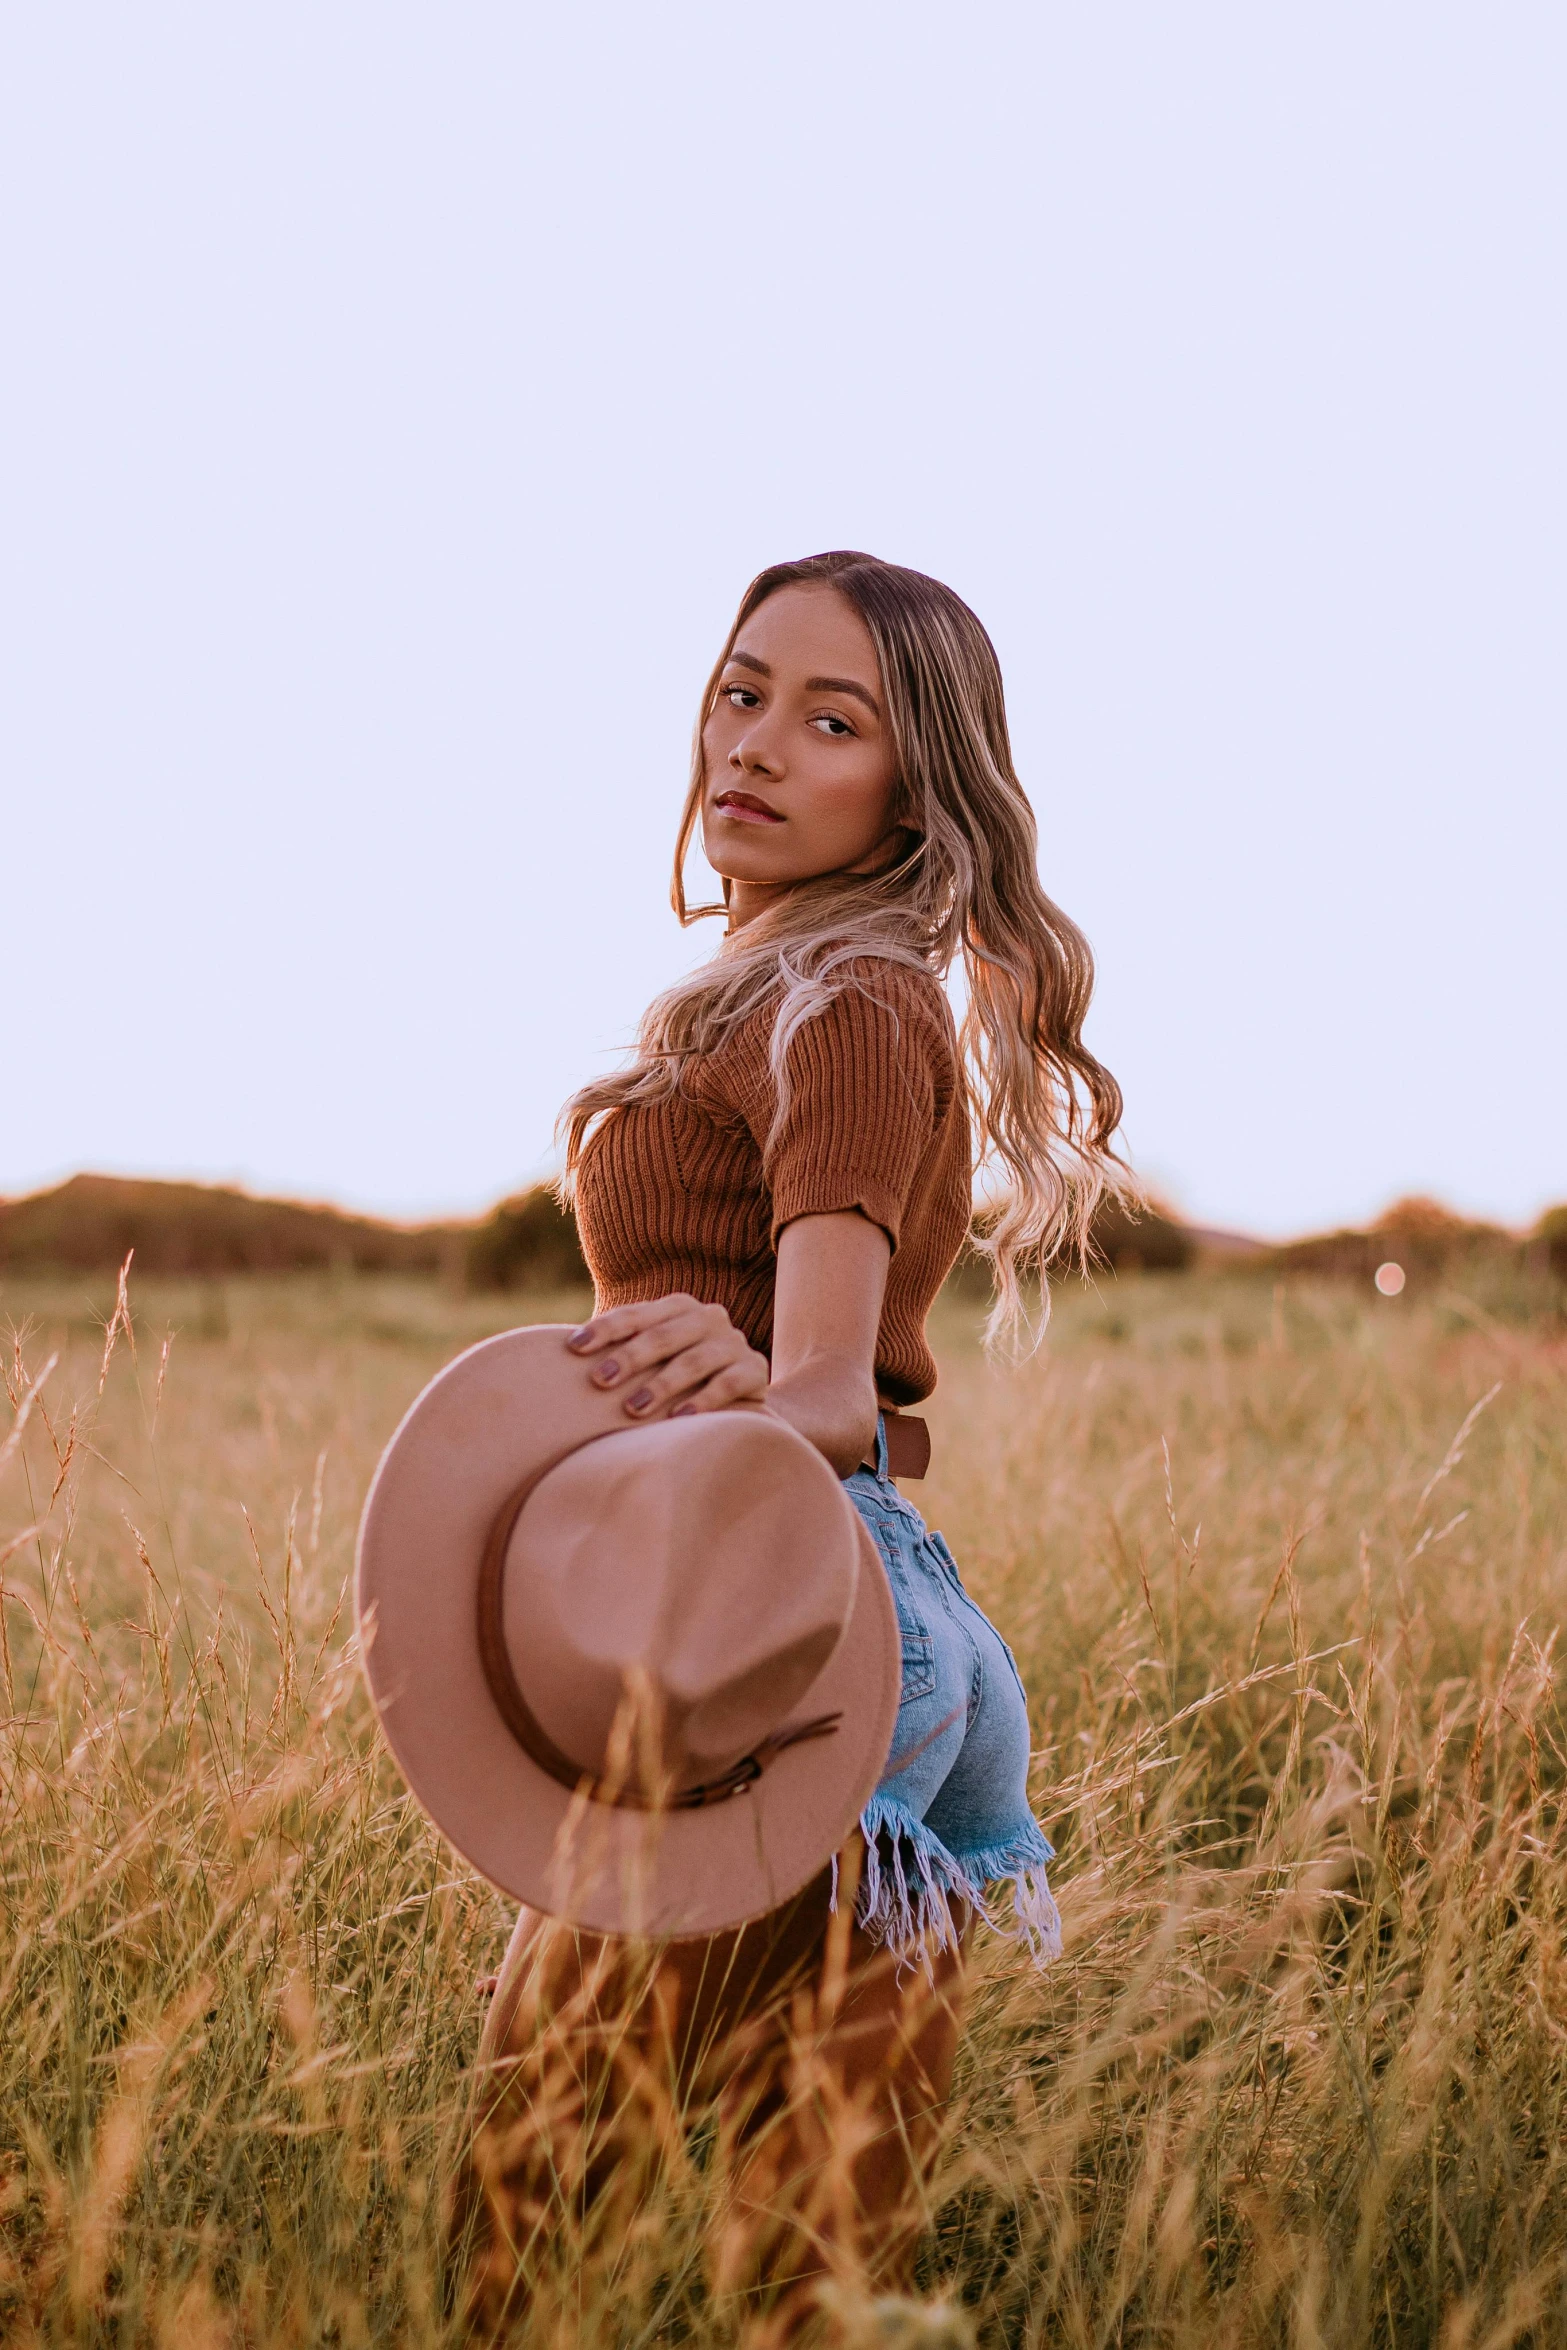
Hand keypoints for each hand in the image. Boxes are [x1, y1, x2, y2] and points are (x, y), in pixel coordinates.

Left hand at [565, 1295, 769, 1420]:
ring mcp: (733, 1343)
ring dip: (662, 1384)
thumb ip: (620, 1352)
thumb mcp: (653, 1359)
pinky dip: (704, 1401)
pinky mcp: (755, 1370)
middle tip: (600, 1382)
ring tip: (633, 1408)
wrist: (742, 1394)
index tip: (574, 1347)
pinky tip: (679, 1420)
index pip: (635, 1315)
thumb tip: (553, 1357)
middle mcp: (708, 1317)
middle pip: (664, 1335)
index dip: (605, 1329)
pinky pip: (729, 1383)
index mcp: (678, 1307)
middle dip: (629, 1358)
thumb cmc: (679, 1376)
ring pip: (695, 1359)